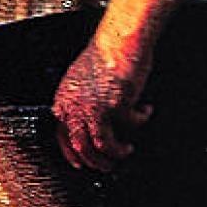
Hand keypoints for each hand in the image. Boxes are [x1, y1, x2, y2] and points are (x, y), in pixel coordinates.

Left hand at [51, 44, 151, 171]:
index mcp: (63, 100)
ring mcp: (95, 108)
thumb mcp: (81, 81)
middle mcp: (76, 106)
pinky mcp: (117, 106)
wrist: (119, 41)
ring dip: (116, 152)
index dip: (72, 153)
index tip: (80, 163)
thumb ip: (81, 102)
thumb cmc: (104, 55)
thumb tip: (88, 124)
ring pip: (102, 145)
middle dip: (95, 161)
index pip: (61, 136)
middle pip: (81, 146)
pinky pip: (131, 125)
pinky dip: (140, 121)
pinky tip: (144, 112)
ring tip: (126, 151)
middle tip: (107, 166)